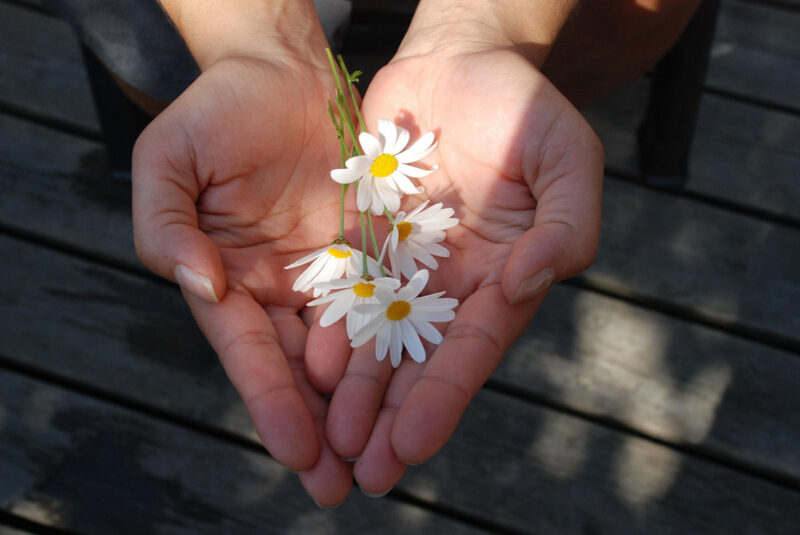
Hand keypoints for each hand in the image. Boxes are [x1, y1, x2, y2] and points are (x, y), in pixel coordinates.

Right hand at [132, 51, 361, 505]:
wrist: (282, 70)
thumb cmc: (216, 111)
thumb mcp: (169, 160)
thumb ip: (165, 225)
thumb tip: (200, 286)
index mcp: (228, 279)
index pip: (250, 353)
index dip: (271, 402)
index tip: (296, 451)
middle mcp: (280, 289)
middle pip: (300, 370)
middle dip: (319, 429)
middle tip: (340, 487)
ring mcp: (328, 274)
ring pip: (349, 350)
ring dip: (364, 406)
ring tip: (384, 460)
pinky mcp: (371, 251)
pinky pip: (389, 301)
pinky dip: (398, 346)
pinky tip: (417, 388)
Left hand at [323, 42, 603, 493]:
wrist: (459, 60)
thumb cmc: (526, 107)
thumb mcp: (568, 159)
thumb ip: (566, 226)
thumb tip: (527, 284)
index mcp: (502, 276)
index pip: (472, 348)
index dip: (444, 397)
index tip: (412, 445)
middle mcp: (450, 283)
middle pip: (418, 360)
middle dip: (393, 417)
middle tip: (364, 473)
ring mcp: (404, 263)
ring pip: (374, 337)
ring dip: (354, 392)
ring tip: (330, 442)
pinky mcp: (364, 238)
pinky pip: (341, 288)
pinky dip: (327, 328)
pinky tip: (308, 368)